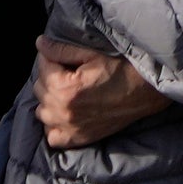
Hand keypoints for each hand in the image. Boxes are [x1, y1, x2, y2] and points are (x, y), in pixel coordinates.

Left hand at [35, 49, 171, 146]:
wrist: (143, 92)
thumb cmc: (119, 70)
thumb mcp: (91, 55)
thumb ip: (62, 50)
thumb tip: (40, 44)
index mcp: (64, 87)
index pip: (42, 66)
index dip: (51, 56)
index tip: (62, 56)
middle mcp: (62, 110)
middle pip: (39, 88)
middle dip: (49, 77)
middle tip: (67, 72)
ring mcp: (68, 128)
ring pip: (41, 111)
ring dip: (49, 100)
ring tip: (66, 92)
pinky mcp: (76, 139)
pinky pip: (51, 136)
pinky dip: (54, 125)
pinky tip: (65, 114)